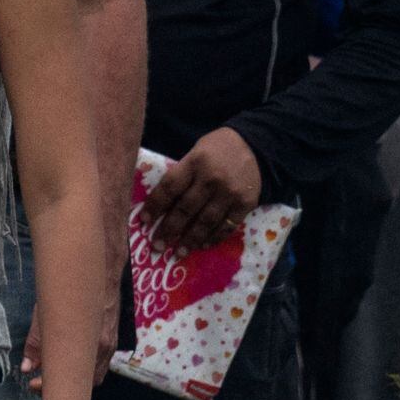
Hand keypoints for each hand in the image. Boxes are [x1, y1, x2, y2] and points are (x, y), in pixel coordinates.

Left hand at [137, 128, 263, 254]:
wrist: (255, 146)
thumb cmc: (217, 149)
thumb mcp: (196, 153)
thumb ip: (182, 175)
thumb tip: (161, 204)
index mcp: (195, 162)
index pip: (170, 187)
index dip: (156, 205)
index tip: (144, 221)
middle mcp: (212, 179)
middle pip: (186, 208)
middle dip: (169, 229)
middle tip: (157, 245)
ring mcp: (230, 193)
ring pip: (206, 222)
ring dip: (190, 239)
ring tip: (178, 253)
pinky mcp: (245, 204)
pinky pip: (227, 226)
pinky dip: (213, 238)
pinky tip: (202, 246)